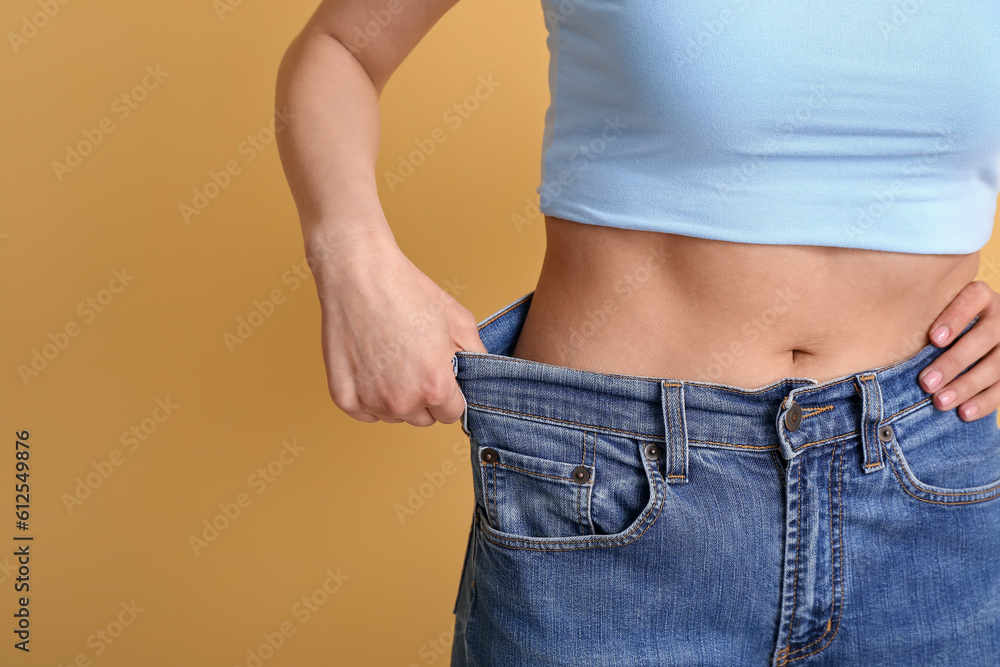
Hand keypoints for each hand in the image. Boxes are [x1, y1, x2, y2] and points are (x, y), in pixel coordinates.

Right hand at [307, 225, 486, 426]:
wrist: (360, 274)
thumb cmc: (408, 292)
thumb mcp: (459, 320)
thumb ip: (476, 356)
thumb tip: (479, 377)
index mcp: (435, 386)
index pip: (452, 414)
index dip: (449, 393)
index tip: (440, 374)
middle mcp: (402, 402)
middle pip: (422, 418)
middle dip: (423, 396)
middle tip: (414, 361)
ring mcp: (370, 401)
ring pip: (393, 415)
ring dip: (395, 396)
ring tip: (390, 357)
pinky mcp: (343, 397)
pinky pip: (364, 412)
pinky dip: (368, 395)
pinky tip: (370, 365)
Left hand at [917, 280, 999, 420]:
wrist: (971, 335)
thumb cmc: (937, 323)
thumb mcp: (933, 313)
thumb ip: (920, 320)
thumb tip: (882, 340)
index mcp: (980, 297)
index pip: (973, 299)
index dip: (955, 318)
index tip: (933, 339)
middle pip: (983, 338)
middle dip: (953, 363)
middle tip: (926, 383)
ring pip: (996, 365)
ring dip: (966, 386)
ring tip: (940, 402)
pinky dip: (984, 402)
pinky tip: (964, 413)